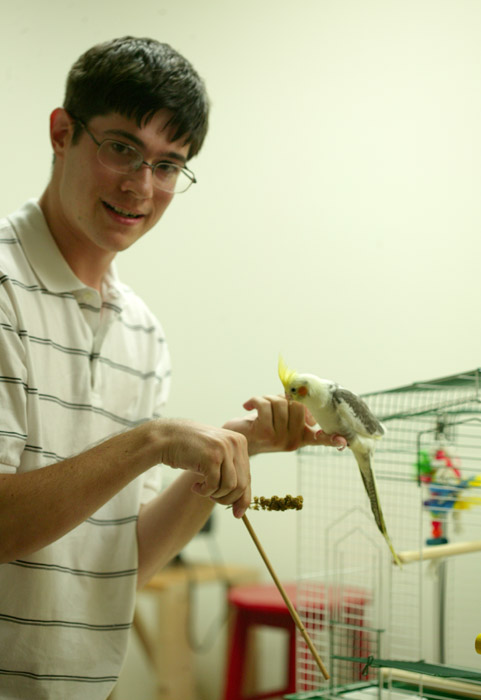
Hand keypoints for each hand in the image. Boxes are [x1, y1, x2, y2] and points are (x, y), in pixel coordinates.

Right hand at [157, 418, 250, 517]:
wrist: (168, 437)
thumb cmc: (191, 450)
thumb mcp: (216, 458)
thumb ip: (231, 476)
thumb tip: (242, 510)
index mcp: (240, 442)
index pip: (247, 477)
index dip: (243, 499)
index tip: (237, 514)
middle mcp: (235, 443)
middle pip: (241, 485)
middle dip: (227, 499)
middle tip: (212, 498)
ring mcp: (224, 449)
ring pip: (229, 487)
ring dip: (215, 495)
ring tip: (203, 489)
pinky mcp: (211, 457)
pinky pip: (214, 486)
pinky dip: (204, 492)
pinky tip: (195, 486)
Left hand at [223, 395, 346, 455]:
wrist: (234, 441)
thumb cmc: (259, 426)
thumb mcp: (279, 418)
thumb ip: (292, 408)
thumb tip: (300, 394)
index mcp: (301, 438)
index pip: (320, 439)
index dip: (332, 438)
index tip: (344, 441)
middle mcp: (293, 442)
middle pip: (297, 406)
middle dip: (282, 398)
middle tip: (269, 405)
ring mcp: (279, 439)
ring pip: (280, 403)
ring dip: (266, 398)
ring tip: (258, 407)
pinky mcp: (264, 433)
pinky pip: (265, 404)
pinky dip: (255, 400)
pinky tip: (247, 406)